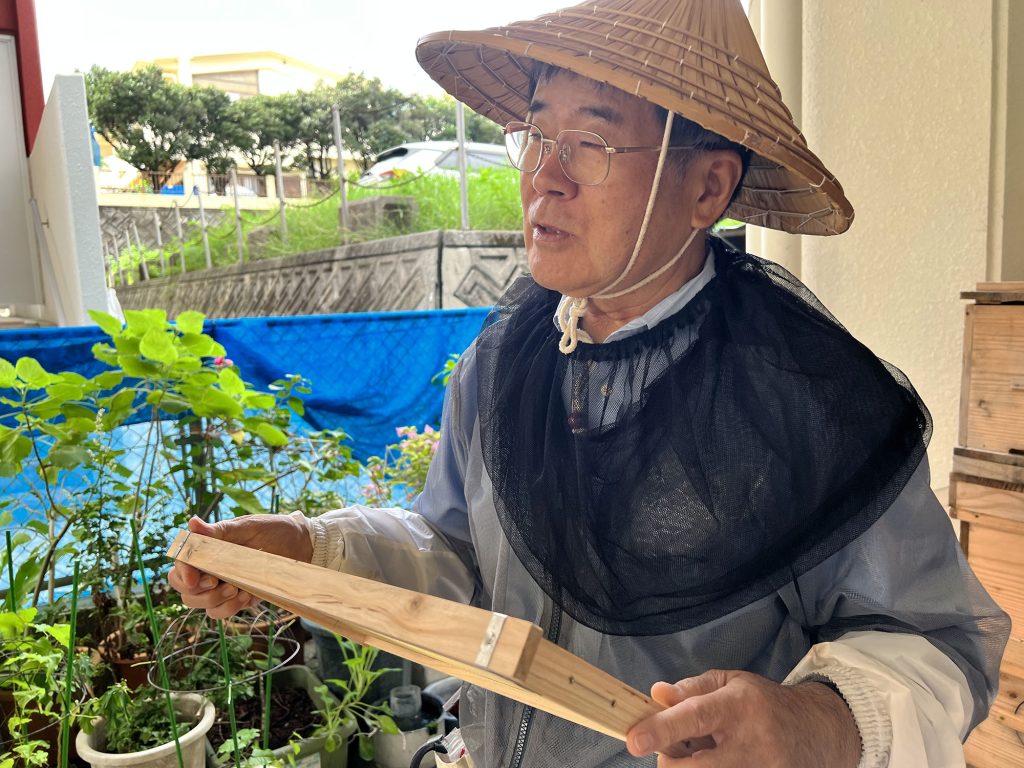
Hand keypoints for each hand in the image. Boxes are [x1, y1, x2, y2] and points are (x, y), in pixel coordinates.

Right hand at [167, 514, 313, 619]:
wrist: (303, 544)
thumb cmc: (275, 530)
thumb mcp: (248, 527)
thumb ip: (219, 531)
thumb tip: (191, 523)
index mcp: (209, 549)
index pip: (181, 565)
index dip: (181, 573)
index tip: (194, 578)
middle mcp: (211, 569)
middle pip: (185, 590)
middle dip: (198, 592)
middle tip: (218, 583)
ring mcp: (224, 585)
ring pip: (202, 605)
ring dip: (215, 601)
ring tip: (236, 589)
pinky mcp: (239, 598)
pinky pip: (222, 612)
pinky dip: (230, 608)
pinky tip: (246, 595)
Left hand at [626, 669, 860, 766]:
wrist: (817, 731)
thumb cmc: (764, 704)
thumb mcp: (730, 683)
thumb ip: (691, 689)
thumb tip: (656, 694)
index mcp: (738, 706)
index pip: (696, 717)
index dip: (663, 729)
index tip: (634, 740)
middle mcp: (751, 742)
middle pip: (694, 766)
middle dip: (670, 760)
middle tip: (673, 748)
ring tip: (703, 752)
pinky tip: (720, 762)